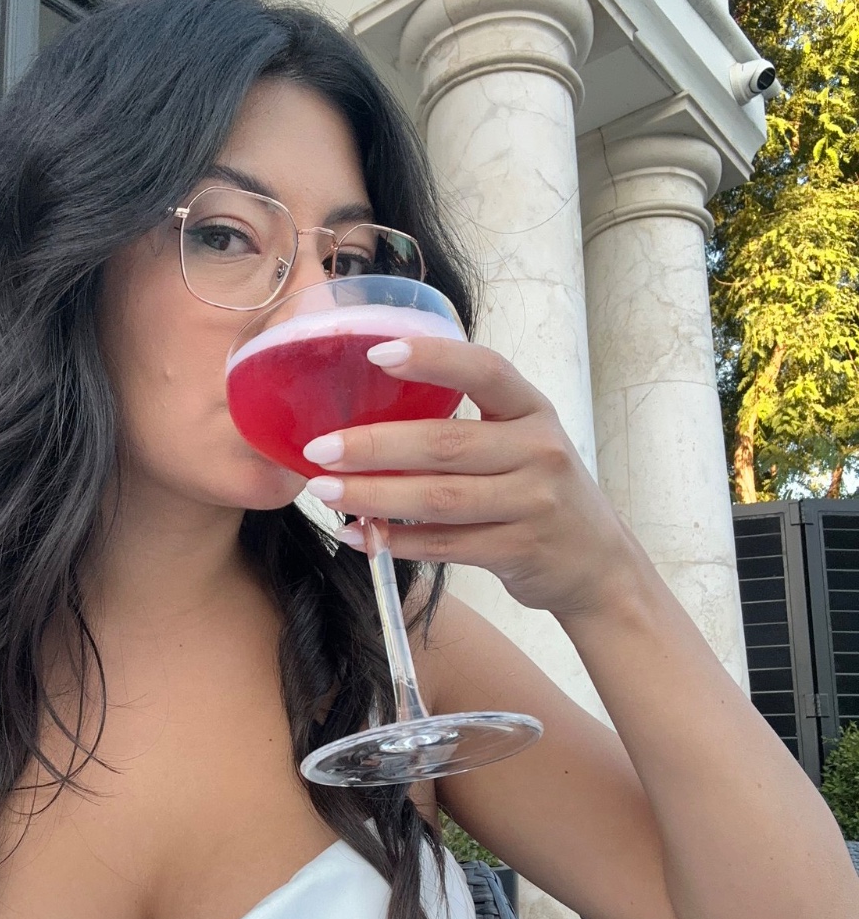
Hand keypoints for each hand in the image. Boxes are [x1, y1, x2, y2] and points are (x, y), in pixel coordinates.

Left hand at [301, 336, 638, 618]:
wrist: (598, 565)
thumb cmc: (539, 493)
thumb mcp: (521, 444)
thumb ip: (467, 426)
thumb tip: (369, 418)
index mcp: (533, 411)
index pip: (484, 371)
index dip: (431, 359)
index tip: (375, 354)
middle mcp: (538, 452)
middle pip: (445, 443)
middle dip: (374, 445)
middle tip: (321, 448)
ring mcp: (533, 503)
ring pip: (439, 499)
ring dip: (374, 496)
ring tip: (326, 491)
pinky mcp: (519, 550)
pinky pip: (445, 545)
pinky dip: (396, 541)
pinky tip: (359, 535)